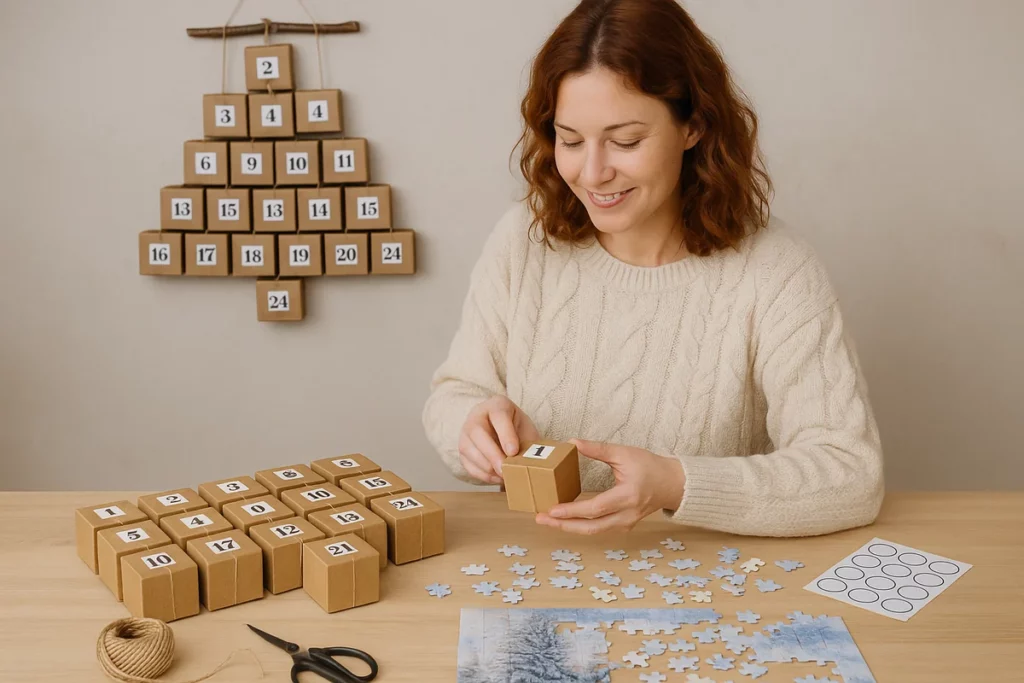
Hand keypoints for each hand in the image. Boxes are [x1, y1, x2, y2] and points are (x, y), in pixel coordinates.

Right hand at [458, 395, 539, 484]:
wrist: (502, 431)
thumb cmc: (517, 430)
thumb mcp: (526, 430)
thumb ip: (527, 442)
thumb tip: (532, 461)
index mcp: (496, 405)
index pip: (498, 415)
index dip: (506, 434)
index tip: (513, 451)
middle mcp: (476, 415)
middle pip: (478, 432)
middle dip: (492, 454)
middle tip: (505, 470)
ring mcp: (465, 432)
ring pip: (469, 450)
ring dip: (487, 467)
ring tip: (505, 476)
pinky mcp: (461, 450)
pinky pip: (468, 464)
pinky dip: (483, 475)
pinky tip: (497, 478)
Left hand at [536, 439, 685, 533]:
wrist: (672, 484)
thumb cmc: (650, 466)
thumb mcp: (624, 453)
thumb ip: (598, 449)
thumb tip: (572, 442)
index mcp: (627, 496)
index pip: (594, 508)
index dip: (571, 511)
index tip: (551, 509)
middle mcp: (626, 515)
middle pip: (591, 527)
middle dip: (563, 525)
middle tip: (541, 519)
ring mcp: (626, 523)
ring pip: (594, 531)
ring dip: (569, 527)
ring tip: (548, 520)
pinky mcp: (623, 526)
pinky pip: (599, 529)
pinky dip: (581, 525)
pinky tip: (565, 519)